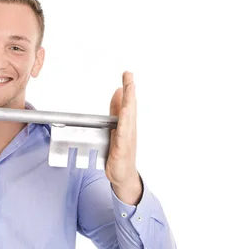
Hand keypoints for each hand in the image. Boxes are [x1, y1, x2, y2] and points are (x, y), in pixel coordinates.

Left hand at [106, 71, 141, 204]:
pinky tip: (123, 114)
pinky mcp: (122, 148)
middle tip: (129, 75)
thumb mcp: (116, 127)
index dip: (128, 88)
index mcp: (127, 123)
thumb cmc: (121, 151)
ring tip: (128, 89)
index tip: (127, 73)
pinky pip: (122, 134)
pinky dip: (123, 123)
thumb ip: (116, 111)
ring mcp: (127, 138)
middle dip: (130, 90)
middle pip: (131, 107)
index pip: (128, 102)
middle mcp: (130, 129)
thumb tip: (118, 93)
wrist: (123, 175)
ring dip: (128, 103)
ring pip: (128, 118)